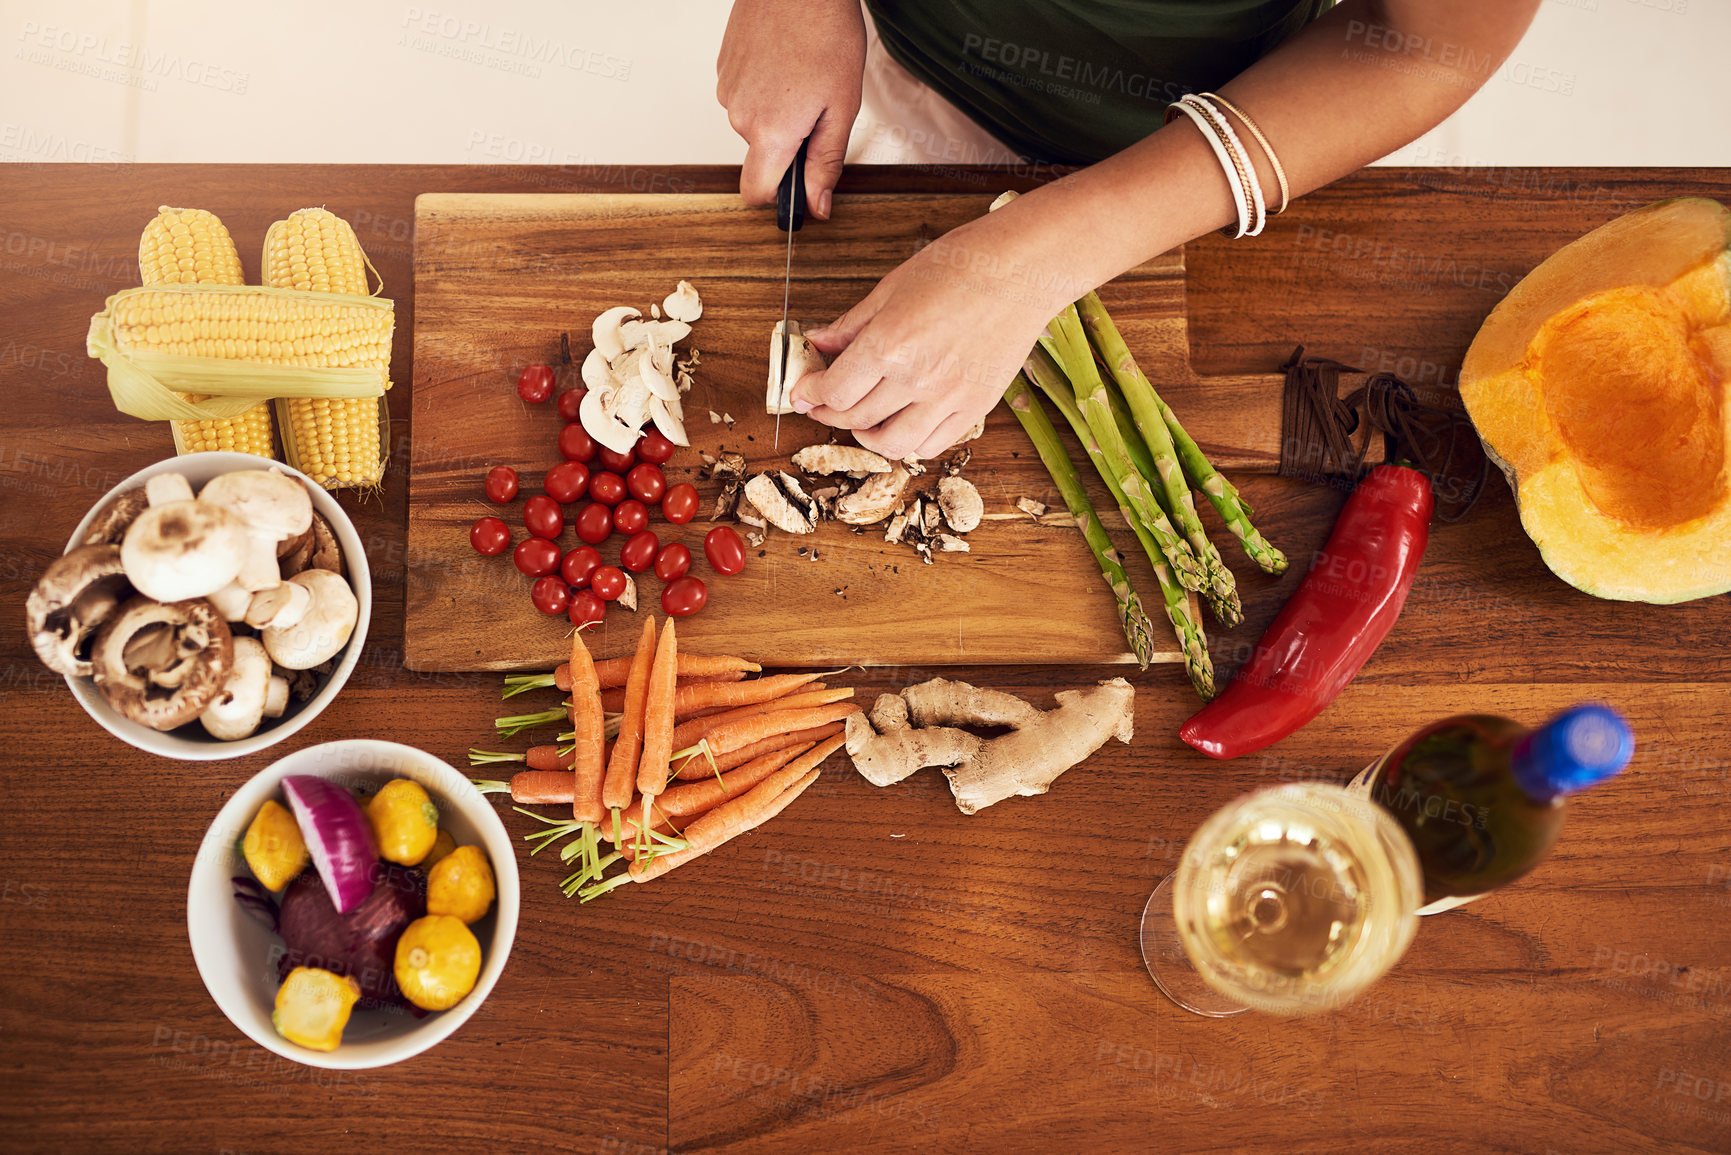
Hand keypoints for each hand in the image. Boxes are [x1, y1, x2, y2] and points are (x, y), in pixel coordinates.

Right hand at [715, 0, 864, 218]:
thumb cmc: (826, 34)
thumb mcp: (841, 108)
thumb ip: (826, 163)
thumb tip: (817, 205)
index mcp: (771, 131)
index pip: (756, 192)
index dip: (778, 197)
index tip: (798, 187)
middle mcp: (739, 115)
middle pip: (761, 154)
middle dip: (788, 143)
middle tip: (817, 107)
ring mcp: (727, 89)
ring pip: (753, 123)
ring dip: (777, 113)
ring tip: (802, 77)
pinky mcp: (723, 68)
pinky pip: (745, 96)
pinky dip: (765, 89)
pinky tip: (784, 63)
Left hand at [793, 213, 1061, 459]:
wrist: (1024, 269)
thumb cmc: (962, 265)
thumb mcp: (893, 286)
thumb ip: (852, 323)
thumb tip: (818, 342)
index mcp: (890, 343)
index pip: (835, 390)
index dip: (811, 394)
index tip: (803, 390)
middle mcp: (917, 377)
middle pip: (855, 417)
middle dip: (829, 413)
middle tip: (822, 403)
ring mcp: (948, 397)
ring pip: (893, 443)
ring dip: (866, 436)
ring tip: (860, 421)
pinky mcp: (976, 406)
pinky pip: (934, 443)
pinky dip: (910, 442)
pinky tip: (901, 424)